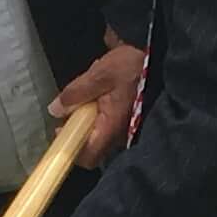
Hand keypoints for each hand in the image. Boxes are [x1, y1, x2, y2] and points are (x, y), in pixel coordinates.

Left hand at [49, 41, 142, 169]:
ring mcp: (126, 127)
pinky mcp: (129, 117)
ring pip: (99, 130)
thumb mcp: (100, 74)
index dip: (70, 149)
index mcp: (111, 126)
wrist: (161, 59)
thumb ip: (76, 92)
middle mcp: (120, 133)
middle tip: (73, 105)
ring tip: (91, 90)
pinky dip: (100, 108)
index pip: (88, 157)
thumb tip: (56, 108)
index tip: (61, 130)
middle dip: (78, 126)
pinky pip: (109, 120)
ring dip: (89, 114)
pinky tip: (102, 89)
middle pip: (91, 144)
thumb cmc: (135, 67)